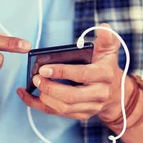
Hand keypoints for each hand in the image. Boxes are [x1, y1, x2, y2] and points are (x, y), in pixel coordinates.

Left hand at [17, 23, 132, 121]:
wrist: (116, 93)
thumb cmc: (106, 67)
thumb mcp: (109, 50)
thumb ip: (107, 38)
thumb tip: (103, 27)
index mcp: (104, 75)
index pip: (82, 75)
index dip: (62, 72)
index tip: (44, 68)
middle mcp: (99, 94)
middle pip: (71, 97)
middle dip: (50, 88)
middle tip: (36, 78)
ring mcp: (90, 107)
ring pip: (64, 108)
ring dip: (45, 98)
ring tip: (34, 84)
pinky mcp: (81, 115)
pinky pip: (57, 113)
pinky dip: (39, 105)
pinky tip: (26, 95)